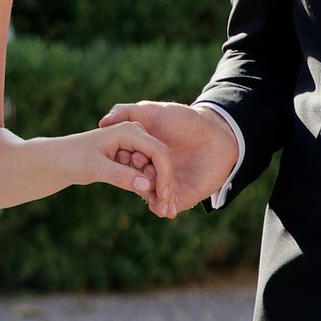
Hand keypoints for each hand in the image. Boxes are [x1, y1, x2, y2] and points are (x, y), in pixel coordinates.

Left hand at [69, 117, 165, 204]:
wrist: (60, 159)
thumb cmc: (72, 158)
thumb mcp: (94, 168)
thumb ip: (120, 175)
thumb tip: (146, 185)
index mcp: (129, 130)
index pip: (158, 151)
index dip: (164, 175)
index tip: (165, 197)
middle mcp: (135, 135)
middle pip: (160, 161)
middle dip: (165, 185)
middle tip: (166, 210)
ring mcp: (134, 147)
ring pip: (154, 169)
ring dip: (158, 190)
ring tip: (161, 211)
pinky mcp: (130, 158)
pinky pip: (145, 175)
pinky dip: (149, 189)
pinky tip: (153, 205)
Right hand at [98, 97, 237, 219]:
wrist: (218, 133)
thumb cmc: (185, 119)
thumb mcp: (153, 111)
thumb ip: (127, 111)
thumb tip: (102, 121)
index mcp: (142, 153)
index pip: (126, 165)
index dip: (127, 164)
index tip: (134, 157)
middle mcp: (151, 170)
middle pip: (137, 183)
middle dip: (139, 184)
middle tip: (147, 179)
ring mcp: (166, 184)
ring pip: (152, 197)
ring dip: (153, 199)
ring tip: (157, 198)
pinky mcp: (183, 195)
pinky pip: (170, 206)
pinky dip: (165, 209)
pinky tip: (166, 209)